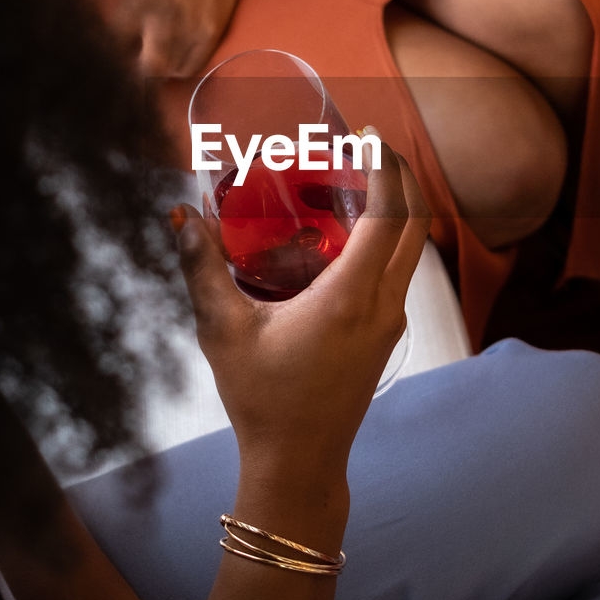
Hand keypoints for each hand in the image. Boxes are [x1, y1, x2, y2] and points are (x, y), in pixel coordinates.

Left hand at [102, 0, 253, 79]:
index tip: (114, 58)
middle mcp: (165, 15)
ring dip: (160, 70)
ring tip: (157, 60)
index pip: (116, 43)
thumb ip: (127, 11)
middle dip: (138, 73)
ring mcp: (191, 26)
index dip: (114, 55)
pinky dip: (181, 68)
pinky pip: (192, 66)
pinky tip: (176, 58)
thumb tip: (114, 46)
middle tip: (135, 69)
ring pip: (170, 70)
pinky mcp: (211, 32)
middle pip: (147, 68)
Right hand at [173, 141, 430, 483]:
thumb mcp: (222, 329)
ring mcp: (390, 321)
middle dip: (400, 176)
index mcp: (350, 298)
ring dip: (395, 207)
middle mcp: (382, 305)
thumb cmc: (263, 399)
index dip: (386, 168)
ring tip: (353, 180)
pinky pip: (397, 270)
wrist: (299, 463)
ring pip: (412, 247)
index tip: (369, 136)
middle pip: (417, 223)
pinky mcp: (385, 333)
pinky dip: (385, 238)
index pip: (391, 216)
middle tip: (367, 146)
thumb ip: (202, 268)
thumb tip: (182, 217)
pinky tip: (344, 233)